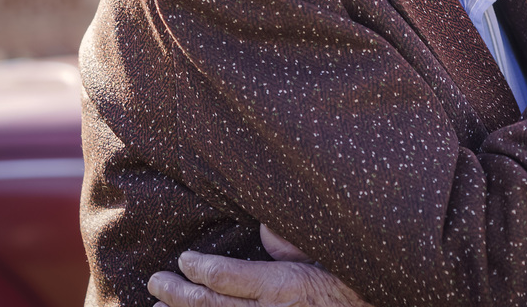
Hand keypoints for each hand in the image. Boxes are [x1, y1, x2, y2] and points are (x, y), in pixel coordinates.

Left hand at [148, 226, 371, 306]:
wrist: (372, 306)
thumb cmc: (354, 280)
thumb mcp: (328, 252)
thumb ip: (292, 243)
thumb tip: (263, 228)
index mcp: (283, 287)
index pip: (226, 277)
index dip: (198, 268)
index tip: (184, 259)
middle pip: (211, 306)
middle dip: (178, 294)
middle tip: (154, 282)